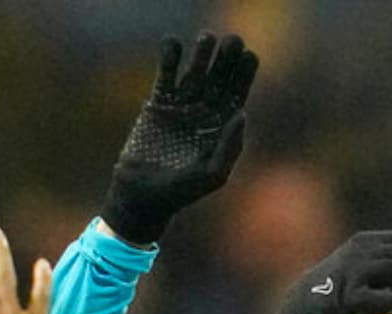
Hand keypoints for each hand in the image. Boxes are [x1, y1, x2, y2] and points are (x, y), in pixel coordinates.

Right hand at [100, 32, 259, 244]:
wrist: (142, 197)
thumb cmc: (180, 192)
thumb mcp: (211, 175)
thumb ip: (229, 147)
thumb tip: (242, 113)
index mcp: (221, 127)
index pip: (237, 93)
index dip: (244, 74)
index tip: (249, 56)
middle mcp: (204, 112)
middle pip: (218, 77)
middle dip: (226, 59)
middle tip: (232, 41)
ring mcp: (180, 106)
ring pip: (194, 71)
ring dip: (201, 53)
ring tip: (206, 38)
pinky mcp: (157, 104)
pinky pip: (165, 76)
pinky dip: (169, 58)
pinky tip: (172, 44)